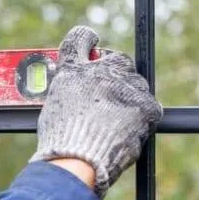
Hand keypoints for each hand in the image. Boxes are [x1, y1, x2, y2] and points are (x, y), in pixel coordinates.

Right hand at [30, 26, 162, 197]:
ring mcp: (125, 87)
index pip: (80, 40)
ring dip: (128, 96)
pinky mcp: (146, 106)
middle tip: (106, 93)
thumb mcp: (50, 107)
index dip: (87, 41)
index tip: (92, 44)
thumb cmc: (59, 138)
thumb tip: (75, 90)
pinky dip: (140, 117)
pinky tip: (125, 130)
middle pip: (116, 60)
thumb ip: (66, 90)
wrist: (78, 159)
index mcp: (72, 70)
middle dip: (114, 73)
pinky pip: (148, 106)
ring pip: (135, 83)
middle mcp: (99, 72)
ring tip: (114, 120)